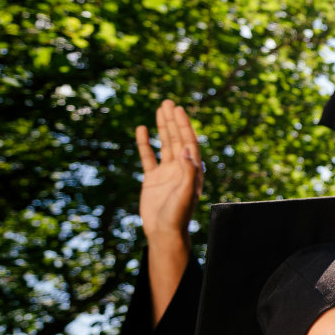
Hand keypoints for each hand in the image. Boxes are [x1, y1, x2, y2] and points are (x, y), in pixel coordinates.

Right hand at [136, 99, 203, 243]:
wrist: (163, 232)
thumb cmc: (178, 216)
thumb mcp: (185, 194)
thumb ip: (188, 172)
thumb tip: (188, 150)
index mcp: (192, 170)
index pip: (190, 142)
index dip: (185, 125)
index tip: (178, 110)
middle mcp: (181, 168)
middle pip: (177, 139)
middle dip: (173, 121)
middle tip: (168, 102)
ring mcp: (166, 172)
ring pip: (165, 144)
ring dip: (163, 127)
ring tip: (160, 108)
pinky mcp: (152, 179)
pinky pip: (148, 157)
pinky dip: (145, 143)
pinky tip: (142, 129)